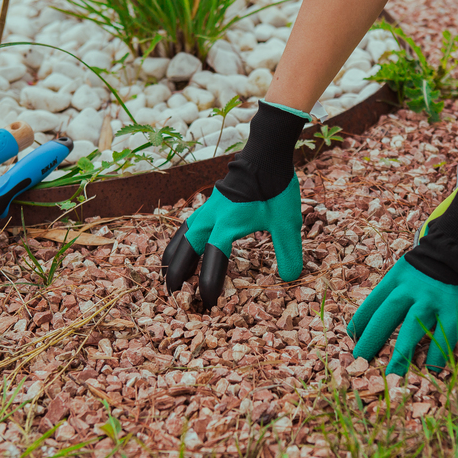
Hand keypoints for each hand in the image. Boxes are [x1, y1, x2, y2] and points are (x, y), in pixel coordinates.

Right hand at [163, 102, 308, 308]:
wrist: (266, 155)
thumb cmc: (276, 189)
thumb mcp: (287, 223)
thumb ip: (289, 252)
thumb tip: (291, 279)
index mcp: (228, 224)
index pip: (212, 258)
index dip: (208, 281)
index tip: (208, 302)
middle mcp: (212, 218)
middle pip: (185, 249)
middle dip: (177, 273)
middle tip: (172, 295)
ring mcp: (208, 209)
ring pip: (181, 236)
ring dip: (173, 257)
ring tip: (167, 274)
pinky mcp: (210, 204)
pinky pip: (188, 225)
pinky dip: (180, 240)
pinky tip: (182, 247)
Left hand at [347, 258, 457, 373]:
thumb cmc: (426, 267)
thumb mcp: (403, 272)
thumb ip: (390, 294)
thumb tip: (368, 323)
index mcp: (395, 280)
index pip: (371, 305)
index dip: (359, 325)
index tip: (351, 340)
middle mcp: (411, 290)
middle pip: (386, 318)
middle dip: (371, 341)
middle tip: (360, 362)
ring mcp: (433, 300)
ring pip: (413, 330)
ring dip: (401, 355)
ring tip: (392, 375)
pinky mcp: (456, 309)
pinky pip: (444, 337)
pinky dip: (437, 355)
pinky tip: (431, 370)